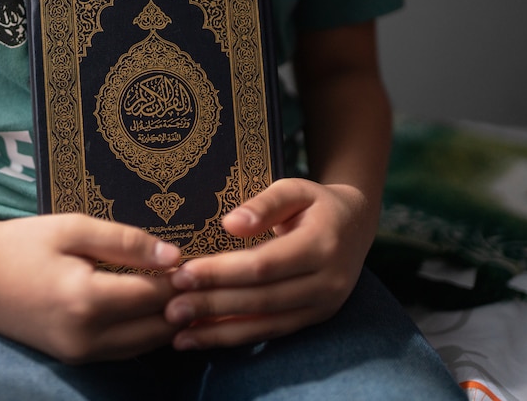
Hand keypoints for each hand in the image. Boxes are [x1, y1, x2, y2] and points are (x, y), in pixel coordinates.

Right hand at [0, 213, 183, 363]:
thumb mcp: (73, 228)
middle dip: (180, 304)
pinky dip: (143, 332)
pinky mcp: (72, 357)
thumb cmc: (20, 243)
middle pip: (156, 327)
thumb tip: (174, 257)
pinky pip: (123, 350)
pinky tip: (150, 308)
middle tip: (195, 278)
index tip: (197, 261)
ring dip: (165, 321)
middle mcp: (85, 335)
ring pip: (144, 345)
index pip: (154, 295)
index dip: (181, 279)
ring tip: (178, 291)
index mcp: (86, 298)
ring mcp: (77, 353)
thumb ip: (126, 242)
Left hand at [163, 178, 377, 349]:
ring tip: (177, 332)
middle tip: (170, 307)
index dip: (222, 272)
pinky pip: (271, 332)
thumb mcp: (294, 188)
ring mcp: (323, 305)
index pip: (264, 265)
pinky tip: (201, 338)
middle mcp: (327, 281)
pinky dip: (235, 337)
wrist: (356, 225)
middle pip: (262, 298)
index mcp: (322, 244)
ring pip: (265, 322)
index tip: (183, 273)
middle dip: (213, 304)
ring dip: (219, 330)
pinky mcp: (314, 319)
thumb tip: (230, 224)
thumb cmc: (315, 202)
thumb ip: (264, 204)